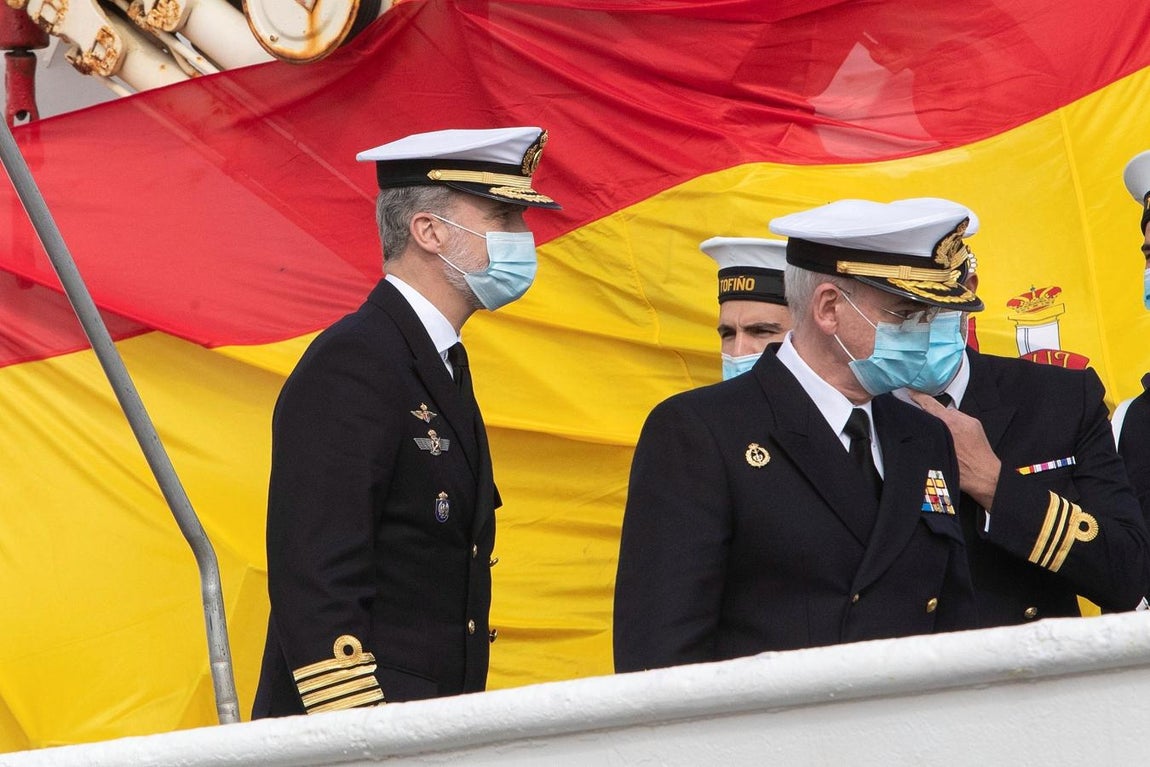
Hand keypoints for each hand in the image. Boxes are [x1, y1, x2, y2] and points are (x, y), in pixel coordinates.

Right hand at [908, 392, 1000, 509]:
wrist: (987, 477)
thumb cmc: (964, 472)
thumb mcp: (938, 455)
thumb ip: (929, 436)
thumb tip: (920, 428)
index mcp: (949, 424)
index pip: (929, 404)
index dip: (917, 396)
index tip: (910, 392)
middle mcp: (960, 419)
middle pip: (939, 409)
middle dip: (931, 414)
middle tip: (923, 422)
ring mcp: (970, 422)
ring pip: (950, 415)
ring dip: (944, 422)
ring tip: (941, 436)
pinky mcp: (976, 426)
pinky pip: (960, 420)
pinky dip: (954, 425)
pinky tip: (953, 439)